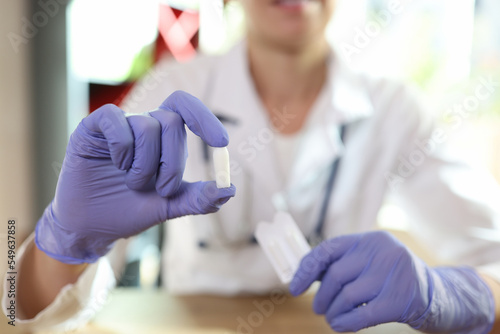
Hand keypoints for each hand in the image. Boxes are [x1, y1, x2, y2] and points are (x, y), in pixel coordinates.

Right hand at [35, 91, 235, 263]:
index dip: (205, 118)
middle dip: (173, 161)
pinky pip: (116, 121)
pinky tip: (117, 164)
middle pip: (171, 121)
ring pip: (147, 126)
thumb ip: (199, 198)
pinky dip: (123, 147)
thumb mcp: (170, 206)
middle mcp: (142, 126)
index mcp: (163, 138)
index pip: (186, 108)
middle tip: (163, 189)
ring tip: (133, 184)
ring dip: (145, 164)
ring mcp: (118, 125)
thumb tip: (230, 190)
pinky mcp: (92, 128)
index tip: (222, 143)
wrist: (92, 226)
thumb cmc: (130, 210)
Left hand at [289, 231, 494, 332]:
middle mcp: (383, 252)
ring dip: (332, 311)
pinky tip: (339, 326)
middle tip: (318, 308)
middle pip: (336, 275)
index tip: (294, 287)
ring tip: (330, 318)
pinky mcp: (402, 300)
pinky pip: (362, 314)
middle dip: (322, 295)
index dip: (307, 268)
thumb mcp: (370, 263)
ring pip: (347, 296)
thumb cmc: (392, 280)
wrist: (438, 297)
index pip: (329, 248)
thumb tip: (301, 274)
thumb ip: (342, 264)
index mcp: (371, 239)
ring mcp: (395, 275)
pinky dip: (345, 322)